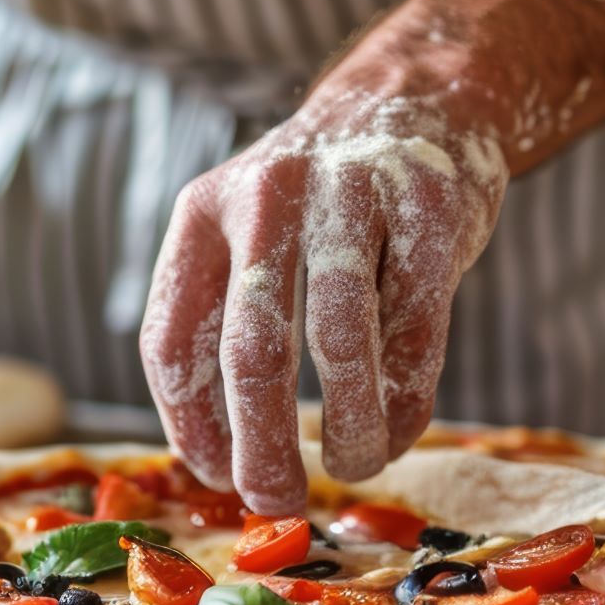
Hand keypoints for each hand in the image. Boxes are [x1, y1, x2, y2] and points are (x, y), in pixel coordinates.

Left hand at [139, 92, 507, 513]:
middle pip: (252, 347)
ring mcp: (352, 199)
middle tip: (274, 503)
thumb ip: (223, 322)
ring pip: (340, 339)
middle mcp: (267, 199)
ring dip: (349, 423)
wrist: (413, 102)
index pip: (173, 337)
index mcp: (202, 214)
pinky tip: (397, 432)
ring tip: (353, 468)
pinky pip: (416, 325)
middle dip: (261, 442)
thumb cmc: (313, 209)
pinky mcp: (431, 210)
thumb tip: (218, 460)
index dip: (188, 421)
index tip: (212, 475)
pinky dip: (407, 394)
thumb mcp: (241, 236)